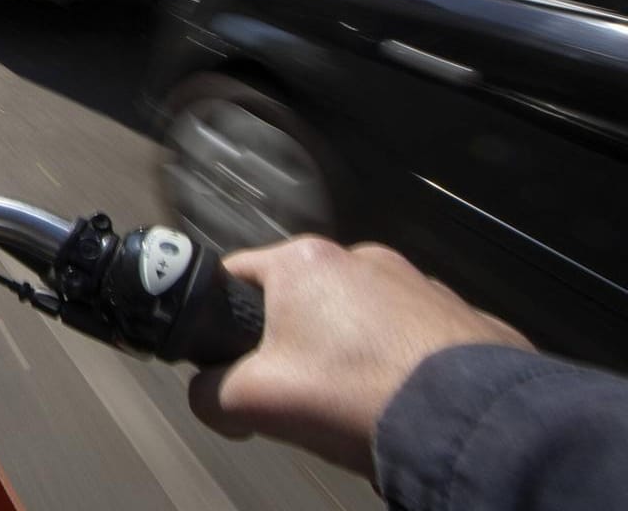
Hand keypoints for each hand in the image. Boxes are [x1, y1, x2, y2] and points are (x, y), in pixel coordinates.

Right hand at [188, 236, 530, 475]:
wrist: (471, 423)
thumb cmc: (359, 396)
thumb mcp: (255, 402)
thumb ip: (210, 393)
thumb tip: (209, 397)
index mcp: (304, 262)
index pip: (236, 274)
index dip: (225, 319)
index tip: (235, 359)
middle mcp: (362, 258)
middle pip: (302, 301)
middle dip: (296, 345)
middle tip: (301, 393)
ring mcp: (419, 283)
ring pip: (360, 319)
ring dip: (351, 353)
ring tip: (358, 404)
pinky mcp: (461, 315)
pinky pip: (413, 337)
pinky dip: (401, 364)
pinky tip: (401, 401)